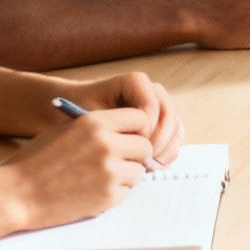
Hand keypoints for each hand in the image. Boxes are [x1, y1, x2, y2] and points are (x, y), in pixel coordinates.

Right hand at [0, 105, 156, 228]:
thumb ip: (97, 128)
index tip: (131, 136)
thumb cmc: (36, 161)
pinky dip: (116, 192)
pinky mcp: (109, 196)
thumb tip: (128, 131)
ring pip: (139, 170)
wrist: (16, 193)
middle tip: (121, 161)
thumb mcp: (66, 130)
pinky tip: (93, 191)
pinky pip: (128, 190)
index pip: (139, 117)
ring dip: (127, 174)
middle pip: (144, 145)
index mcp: (95, 122)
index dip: (137, 129)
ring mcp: (109, 171)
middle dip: (136, 154)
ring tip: (101, 177)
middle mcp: (106, 143)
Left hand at [63, 70, 183, 166]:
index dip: (146, 126)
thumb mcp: (87, 119)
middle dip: (160, 139)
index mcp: (135, 83)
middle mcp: (152, 91)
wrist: (73, 116)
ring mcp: (160, 108)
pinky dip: (168, 152)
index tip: (131, 144)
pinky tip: (155, 166)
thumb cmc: (77, 115)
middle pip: (168, 114)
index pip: (151, 104)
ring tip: (150, 166)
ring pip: (175, 126)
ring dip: (166, 148)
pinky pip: (174, 137)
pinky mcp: (162, 124)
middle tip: (146, 160)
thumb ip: (109, 128)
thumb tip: (133, 144)